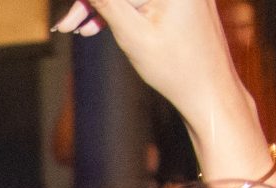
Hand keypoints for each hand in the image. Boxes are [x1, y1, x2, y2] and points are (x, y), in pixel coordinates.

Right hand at [53, 0, 240, 126]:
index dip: (88, 0)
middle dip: (93, 4)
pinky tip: (99, 27)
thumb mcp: (132, 34)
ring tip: (77, 29)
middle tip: (66, 26)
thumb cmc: (175, 67)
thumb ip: (106, 2)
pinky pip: (145, 0)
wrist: (210, 91)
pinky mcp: (183, 2)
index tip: (69, 17)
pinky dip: (123, 12)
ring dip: (104, 8)